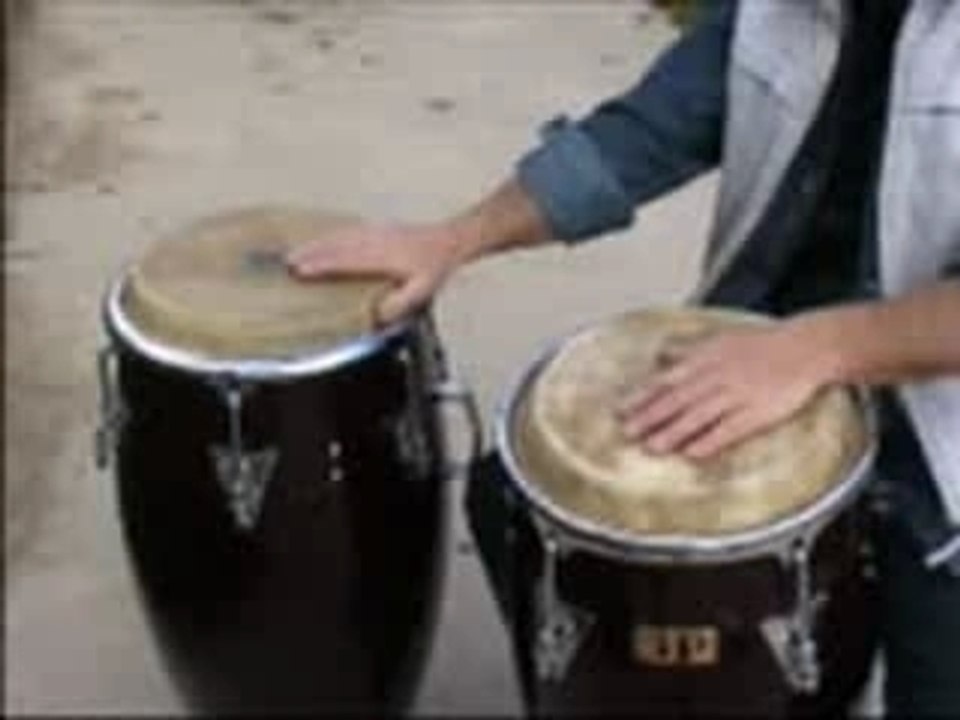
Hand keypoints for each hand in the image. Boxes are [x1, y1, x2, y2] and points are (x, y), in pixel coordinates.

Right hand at [286, 222, 466, 324]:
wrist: (449, 240)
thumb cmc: (434, 266)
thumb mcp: (422, 291)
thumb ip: (397, 305)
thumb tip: (374, 316)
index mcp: (382, 256)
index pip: (345, 261)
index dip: (321, 266)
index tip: (300, 270)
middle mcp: (375, 241)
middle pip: (336, 246)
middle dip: (311, 253)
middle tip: (288, 262)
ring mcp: (375, 232)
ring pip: (339, 236)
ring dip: (317, 243)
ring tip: (297, 251)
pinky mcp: (377, 229)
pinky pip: (348, 230)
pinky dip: (330, 235)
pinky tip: (323, 240)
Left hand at [617, 320, 838, 459]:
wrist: (806, 348)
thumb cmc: (763, 344)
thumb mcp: (720, 339)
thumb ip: (688, 349)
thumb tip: (660, 353)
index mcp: (707, 358)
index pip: (668, 379)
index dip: (643, 395)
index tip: (621, 409)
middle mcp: (718, 375)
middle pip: (678, 398)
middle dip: (651, 416)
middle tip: (627, 432)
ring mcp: (738, 394)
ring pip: (699, 415)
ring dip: (674, 431)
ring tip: (652, 447)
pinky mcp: (758, 412)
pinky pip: (730, 429)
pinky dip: (710, 441)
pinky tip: (693, 453)